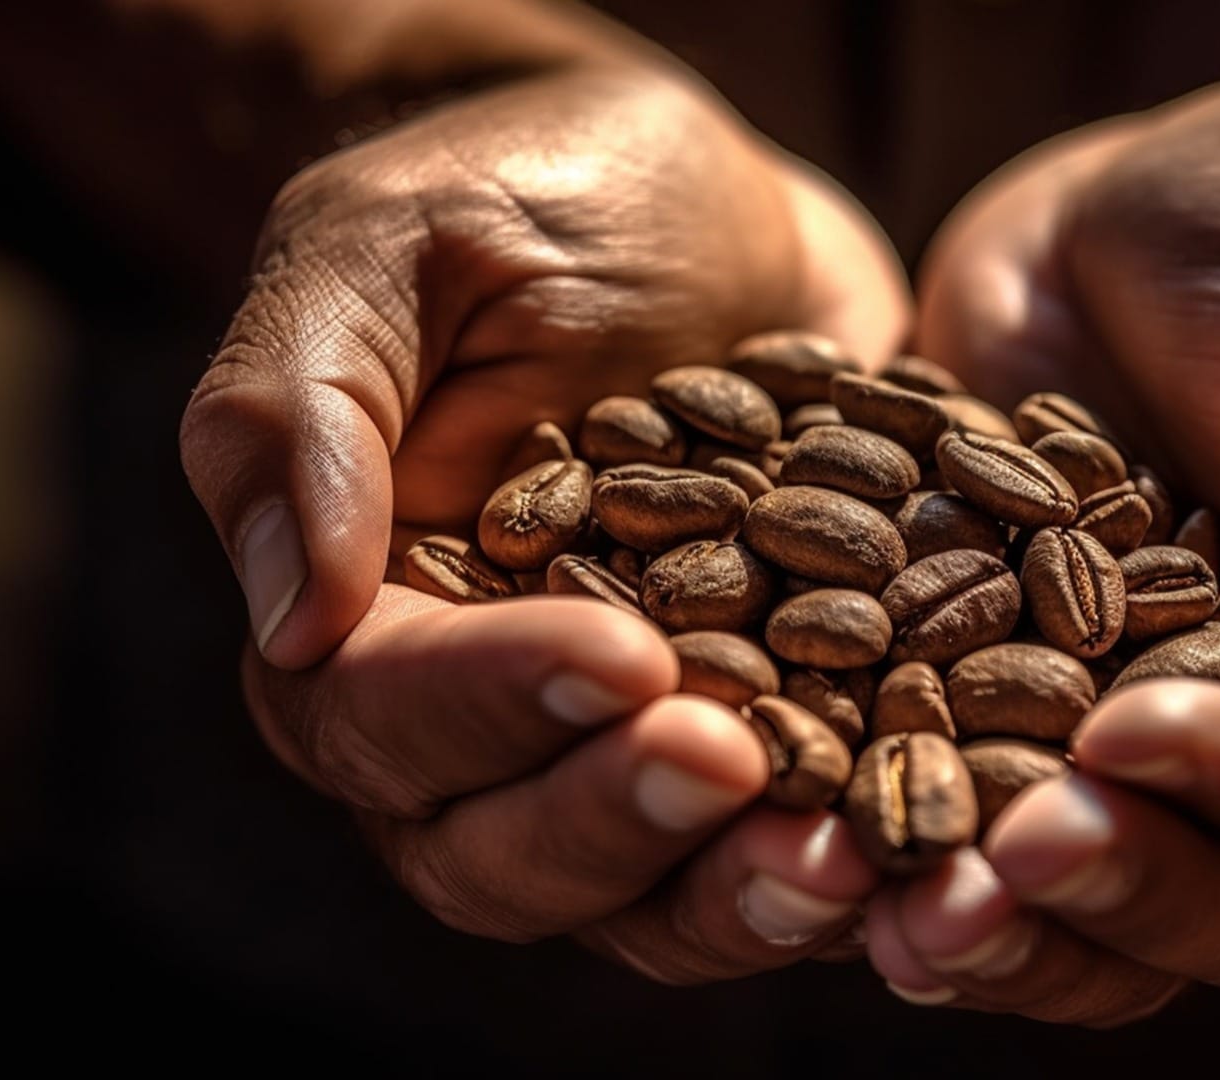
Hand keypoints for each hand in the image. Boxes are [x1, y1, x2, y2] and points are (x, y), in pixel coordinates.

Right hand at [181, 61, 904, 976]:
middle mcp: (484, 718)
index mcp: (366, 613)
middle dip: (616, 822)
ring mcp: (631, 748)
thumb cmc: (530, 197)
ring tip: (843, 862)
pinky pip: (786, 851)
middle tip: (735, 766)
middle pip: (501, 852)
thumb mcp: (394, 244)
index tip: (621, 652)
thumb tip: (291, 621)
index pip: (380, 714)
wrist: (712, 208)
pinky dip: (850, 867)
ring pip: (644, 894)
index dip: (490, 704)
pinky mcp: (769, 739)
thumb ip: (303, 411)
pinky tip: (928, 851)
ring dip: (735, 896)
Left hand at [863, 626, 1219, 1022]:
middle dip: (1131, 888)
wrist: (1130, 202)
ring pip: (1116, 932)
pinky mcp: (1012, 734)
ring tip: (911, 913)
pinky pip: (989, 869)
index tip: (1121, 737)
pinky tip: (848, 889)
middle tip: (1010, 852)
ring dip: (1022, 940)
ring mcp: (1137, 761)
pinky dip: (926, 891)